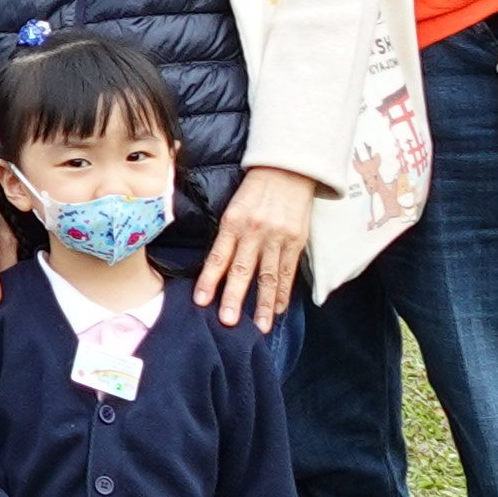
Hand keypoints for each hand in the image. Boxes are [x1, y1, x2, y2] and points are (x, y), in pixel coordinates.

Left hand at [197, 165, 320, 328]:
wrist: (288, 170)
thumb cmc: (255, 190)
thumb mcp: (233, 206)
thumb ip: (227, 235)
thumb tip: (217, 267)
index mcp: (233, 222)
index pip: (218, 256)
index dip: (209, 279)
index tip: (201, 301)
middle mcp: (255, 232)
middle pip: (243, 270)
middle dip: (235, 297)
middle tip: (228, 321)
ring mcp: (277, 238)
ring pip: (268, 276)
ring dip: (264, 304)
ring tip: (261, 327)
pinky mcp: (296, 241)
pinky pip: (288, 271)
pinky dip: (284, 292)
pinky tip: (280, 309)